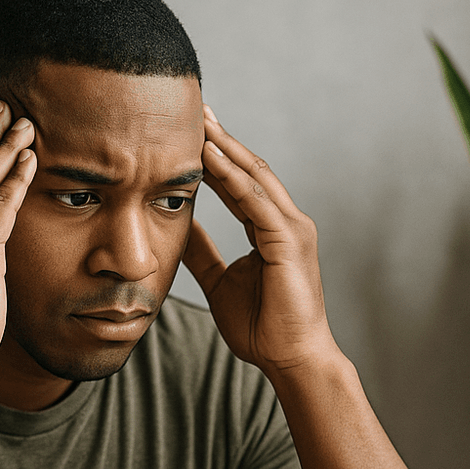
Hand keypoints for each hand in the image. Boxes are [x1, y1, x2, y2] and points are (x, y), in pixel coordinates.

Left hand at [183, 106, 338, 375]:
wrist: (289, 359)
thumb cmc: (262, 328)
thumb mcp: (218, 281)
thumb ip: (202, 252)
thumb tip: (177, 228)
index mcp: (271, 229)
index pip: (241, 182)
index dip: (216, 156)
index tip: (189, 132)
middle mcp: (286, 221)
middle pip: (250, 168)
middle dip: (221, 139)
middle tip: (193, 109)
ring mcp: (293, 228)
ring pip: (255, 176)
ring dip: (225, 147)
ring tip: (198, 122)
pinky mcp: (290, 241)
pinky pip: (256, 201)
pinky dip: (232, 177)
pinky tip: (209, 158)